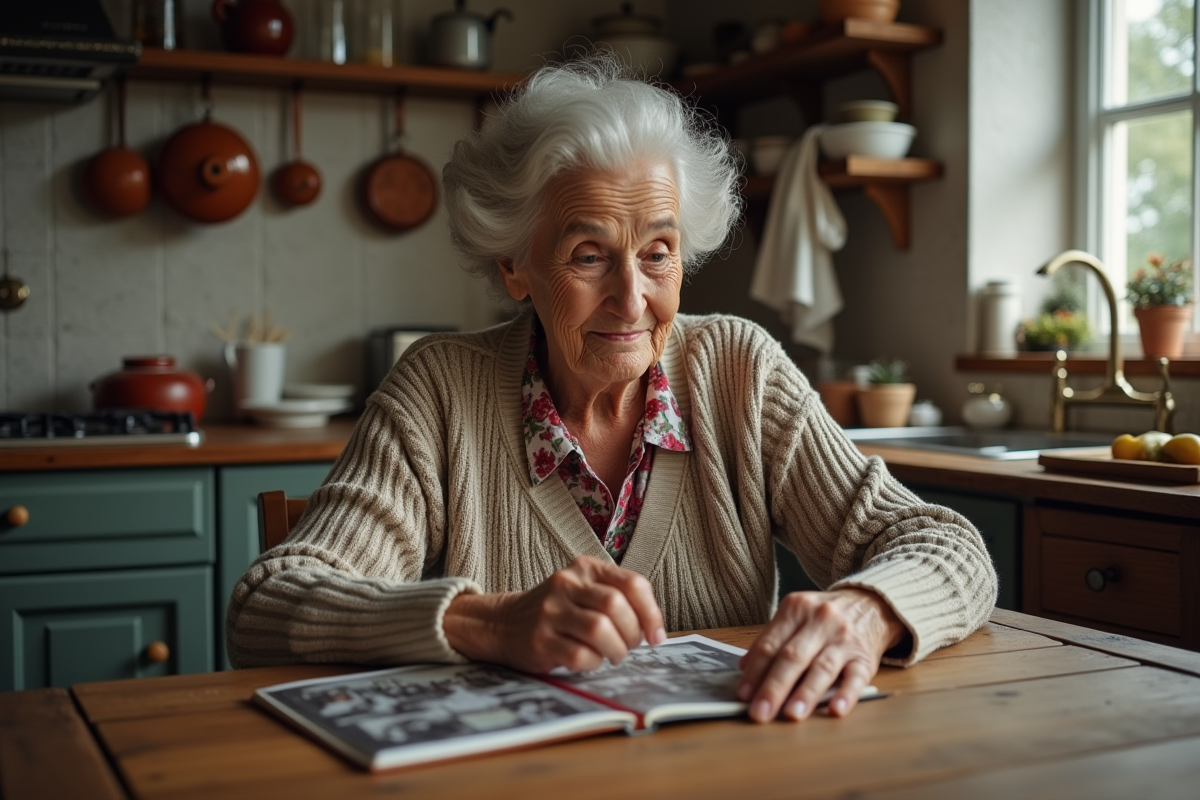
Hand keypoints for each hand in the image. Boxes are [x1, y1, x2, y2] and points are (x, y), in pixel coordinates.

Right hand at [443, 555, 666, 672]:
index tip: (655, 636)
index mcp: (586, 568)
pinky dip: (593, 663)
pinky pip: (580, 654)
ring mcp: (550, 611)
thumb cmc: (558, 612)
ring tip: (613, 656)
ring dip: (616, 650)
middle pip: (616, 605)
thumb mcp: (586, 591)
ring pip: (600, 629)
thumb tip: (654, 630)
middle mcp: (567, 584)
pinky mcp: (539, 639)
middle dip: (632, 633)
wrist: (505, 623)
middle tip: (629, 647)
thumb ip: (618, 600)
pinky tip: (589, 661)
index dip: (651, 613)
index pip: (633, 584)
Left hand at [737, 588, 905, 722]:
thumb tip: (744, 667)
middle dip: (774, 687)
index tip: (744, 694)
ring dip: (805, 694)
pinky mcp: (865, 658)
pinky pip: (856, 678)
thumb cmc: (825, 616)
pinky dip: (846, 695)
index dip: (755, 671)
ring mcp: (844, 639)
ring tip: (791, 714)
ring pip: (822, 668)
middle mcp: (821, 621)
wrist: (871, 605)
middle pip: (792, 657)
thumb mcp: (796, 615)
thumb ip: (771, 639)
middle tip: (760, 712)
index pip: (770, 644)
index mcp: (797, 609)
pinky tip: (836, 709)